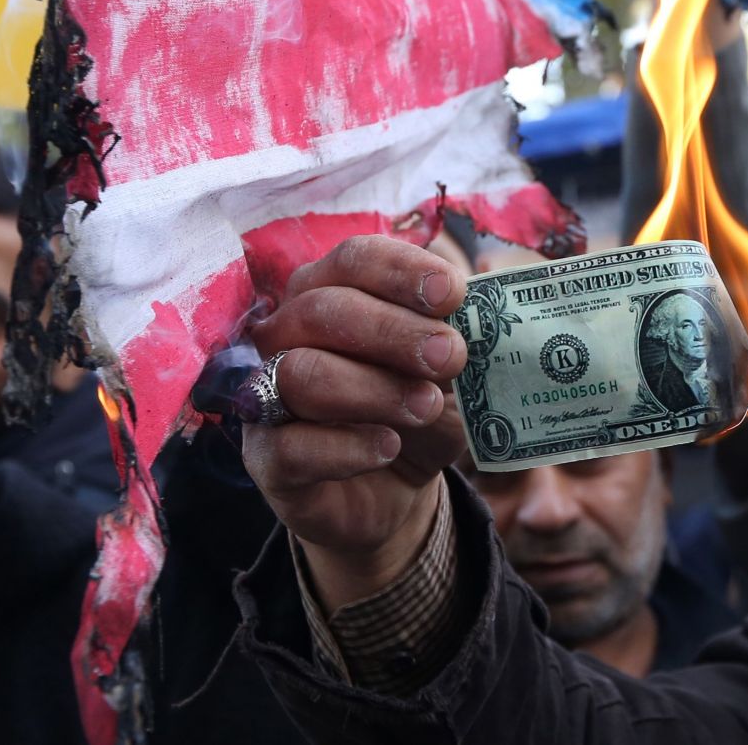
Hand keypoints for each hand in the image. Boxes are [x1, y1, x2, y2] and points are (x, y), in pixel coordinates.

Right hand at [242, 236, 468, 608]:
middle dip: (394, 331)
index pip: (353, 259)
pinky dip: (346, 446)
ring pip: (300, 373)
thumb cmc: (417, 409)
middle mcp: (287, 334)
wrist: (397, 488)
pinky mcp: (265, 459)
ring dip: (373, 388)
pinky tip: (388, 447)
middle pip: (323, 310)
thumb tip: (481, 316)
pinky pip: (289, 446)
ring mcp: (267, 395)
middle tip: (451, 356)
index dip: (401, 272)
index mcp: (331, 292)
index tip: (453, 293)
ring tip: (426, 406)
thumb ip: (458, 339)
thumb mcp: (450, 372)